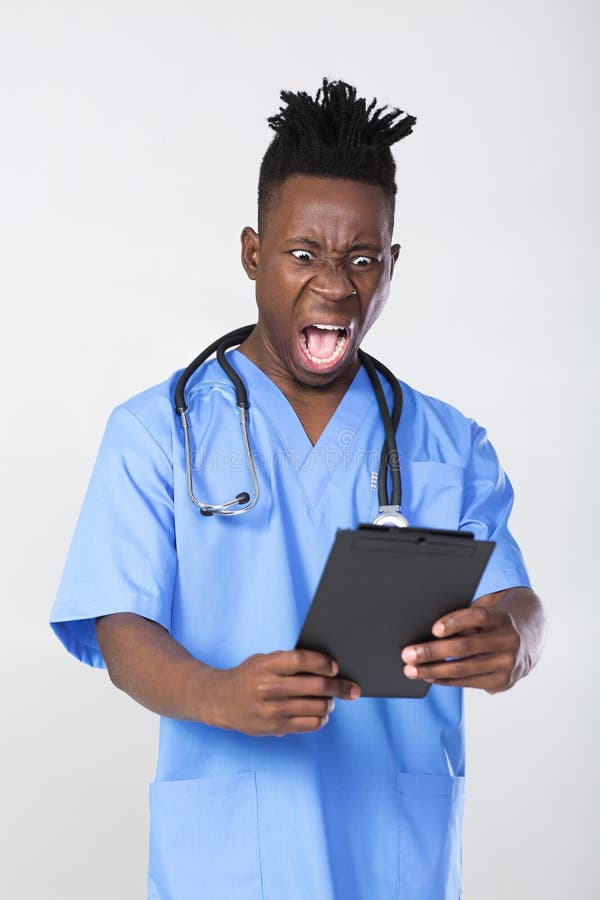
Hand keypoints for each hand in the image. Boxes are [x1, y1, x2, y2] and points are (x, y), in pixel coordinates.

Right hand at [201, 649, 360, 736]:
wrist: (220, 700)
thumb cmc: (248, 676)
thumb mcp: (263, 660)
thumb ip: (289, 662)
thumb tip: (327, 667)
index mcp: (266, 665)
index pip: (301, 660)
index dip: (323, 663)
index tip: (336, 667)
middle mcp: (269, 687)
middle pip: (315, 686)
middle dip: (339, 687)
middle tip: (353, 688)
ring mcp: (272, 710)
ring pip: (316, 707)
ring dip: (330, 703)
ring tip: (332, 700)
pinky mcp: (275, 727)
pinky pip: (309, 725)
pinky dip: (321, 719)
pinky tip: (321, 713)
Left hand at [401, 603, 527, 693]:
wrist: (529, 639)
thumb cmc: (493, 621)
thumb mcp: (486, 614)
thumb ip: (465, 619)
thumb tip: (427, 632)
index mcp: (502, 618)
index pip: (478, 617)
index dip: (456, 622)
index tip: (434, 629)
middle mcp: (508, 641)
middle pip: (465, 647)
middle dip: (432, 651)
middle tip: (407, 653)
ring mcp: (507, 664)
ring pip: (463, 669)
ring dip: (432, 671)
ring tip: (411, 670)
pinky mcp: (502, 682)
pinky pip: (468, 682)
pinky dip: (445, 680)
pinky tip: (428, 677)